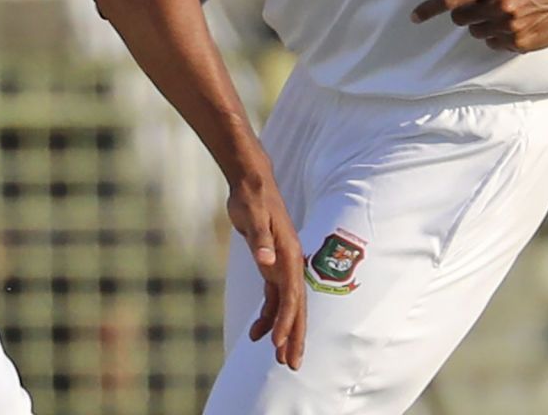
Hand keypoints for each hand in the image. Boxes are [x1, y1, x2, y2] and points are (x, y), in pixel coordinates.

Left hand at [225, 167, 306, 370]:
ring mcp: (282, 266)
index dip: (288, 321)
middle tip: (292, 365)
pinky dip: (268, 317)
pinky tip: (257, 333)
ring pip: (287, 307)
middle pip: (296, 307)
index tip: (280, 343)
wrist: (251, 183)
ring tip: (279, 358)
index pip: (292, 296)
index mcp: (288, 254)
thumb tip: (265, 261)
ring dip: (284, 332)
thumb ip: (259, 238)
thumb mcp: (251, 214)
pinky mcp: (272, 266)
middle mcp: (290, 263)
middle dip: (295, 337)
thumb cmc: (252, 197)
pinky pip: (274, 298)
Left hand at [409, 0, 547, 52]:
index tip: (414, 17)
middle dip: (466, 12)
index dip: (429, 9)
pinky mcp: (519, 42)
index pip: (450, 0)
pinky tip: (511, 24)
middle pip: (460, 19)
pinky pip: (493, 44)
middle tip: (483, 4)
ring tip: (501, 12)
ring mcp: (510, 26)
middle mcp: (499, 6)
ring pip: (475, 33)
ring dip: (481, 25)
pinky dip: (496, 36)